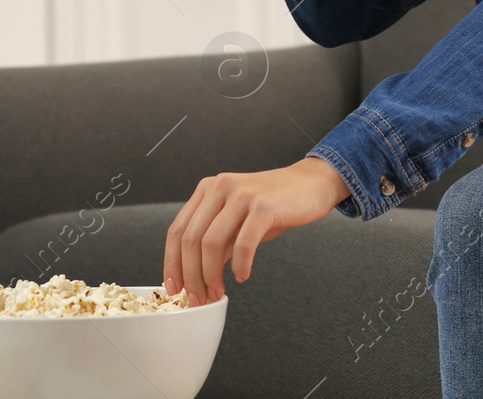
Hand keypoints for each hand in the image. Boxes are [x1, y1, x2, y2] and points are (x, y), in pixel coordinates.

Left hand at [162, 157, 349, 306]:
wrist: (311, 184)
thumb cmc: (274, 205)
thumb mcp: (237, 220)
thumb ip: (216, 241)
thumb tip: (195, 276)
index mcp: (208, 189)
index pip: (177, 230)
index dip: (172, 264)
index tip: (174, 288)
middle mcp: (220, 187)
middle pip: (191, 240)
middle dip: (191, 276)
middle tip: (198, 299)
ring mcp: (241, 195)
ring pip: (211, 244)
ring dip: (210, 276)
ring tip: (217, 292)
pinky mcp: (264, 206)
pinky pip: (243, 243)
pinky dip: (240, 265)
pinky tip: (243, 275)